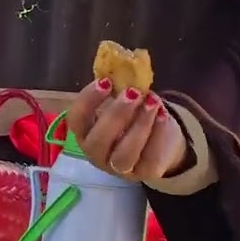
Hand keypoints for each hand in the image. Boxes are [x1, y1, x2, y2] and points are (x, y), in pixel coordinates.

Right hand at [66, 78, 188, 181]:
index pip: (76, 120)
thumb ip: (119, 89)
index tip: (106, 81)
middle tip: (133, 93)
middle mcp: (96, 154)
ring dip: (138, 126)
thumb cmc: (132, 117)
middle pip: (98, 140)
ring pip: (123, 154)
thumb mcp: (123, 101)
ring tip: (152, 102)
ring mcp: (119, 169)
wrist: (158, 140)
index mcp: (85, 133)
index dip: (88, 101)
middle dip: (116, 114)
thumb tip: (126, 66)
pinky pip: (150, 158)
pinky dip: (157, 135)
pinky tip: (163, 115)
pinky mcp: (144, 174)